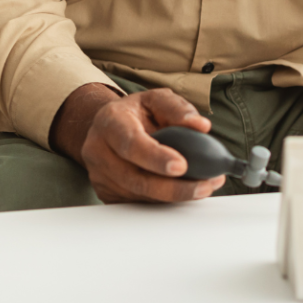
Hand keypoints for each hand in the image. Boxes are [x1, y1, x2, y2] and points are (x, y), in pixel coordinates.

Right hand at [51, 83, 225, 203]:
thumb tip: (201, 126)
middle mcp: (98, 150)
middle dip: (172, 187)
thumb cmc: (137, 111)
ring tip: (203, 187)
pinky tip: (183, 192)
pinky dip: (162, 201)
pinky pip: (137, 203)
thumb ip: (178, 109)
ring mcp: (99, 175)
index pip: (131, 143)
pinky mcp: (106, 193)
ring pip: (138, 195)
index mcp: (110, 121)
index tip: (182, 166)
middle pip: (135, 178)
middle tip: (204, 186)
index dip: (156, 157)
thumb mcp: (156, 99)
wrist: (109, 125)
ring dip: (173, 196)